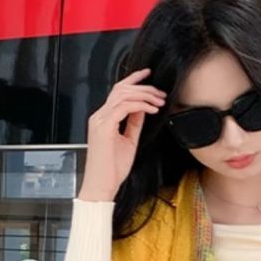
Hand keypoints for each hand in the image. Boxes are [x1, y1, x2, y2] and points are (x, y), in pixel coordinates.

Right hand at [78, 68, 166, 199]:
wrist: (102, 186)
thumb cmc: (112, 169)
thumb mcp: (128, 141)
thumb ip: (133, 123)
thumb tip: (142, 109)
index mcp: (103, 119)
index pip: (117, 92)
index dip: (133, 80)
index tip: (148, 74)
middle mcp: (99, 117)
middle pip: (121, 89)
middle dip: (144, 88)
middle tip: (161, 93)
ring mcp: (100, 121)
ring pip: (123, 95)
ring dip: (145, 95)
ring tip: (159, 102)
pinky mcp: (104, 128)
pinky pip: (124, 107)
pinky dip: (140, 106)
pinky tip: (152, 110)